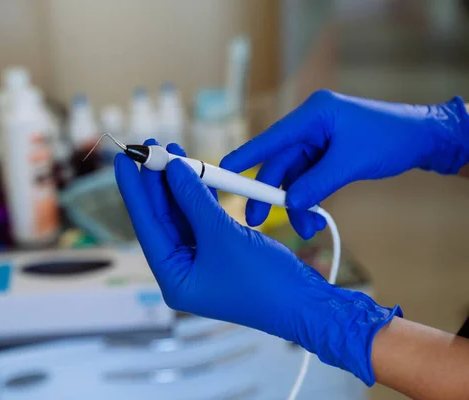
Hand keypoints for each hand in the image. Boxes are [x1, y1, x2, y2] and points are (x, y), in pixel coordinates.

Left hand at [115, 139, 400, 385]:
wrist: (305, 304)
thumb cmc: (265, 281)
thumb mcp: (223, 235)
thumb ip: (194, 200)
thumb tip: (172, 169)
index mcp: (173, 278)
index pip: (146, 226)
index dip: (134, 190)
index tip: (123, 159)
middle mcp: (181, 271)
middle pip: (161, 218)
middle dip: (157, 182)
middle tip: (152, 147)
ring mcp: (200, 262)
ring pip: (181, 215)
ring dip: (178, 185)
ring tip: (172, 152)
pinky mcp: (218, 254)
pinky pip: (200, 219)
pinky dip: (199, 196)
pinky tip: (194, 173)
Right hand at [220, 90, 468, 238]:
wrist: (423, 139)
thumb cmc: (390, 138)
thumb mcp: (350, 162)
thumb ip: (317, 183)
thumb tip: (291, 203)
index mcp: (313, 115)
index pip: (272, 138)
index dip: (246, 156)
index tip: (223, 170)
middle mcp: (311, 127)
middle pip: (280, 164)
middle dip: (271, 194)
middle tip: (256, 220)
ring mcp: (318, 142)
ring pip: (294, 177)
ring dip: (295, 203)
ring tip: (304, 228)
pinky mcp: (326, 156)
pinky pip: (308, 180)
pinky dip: (308, 199)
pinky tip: (312, 218)